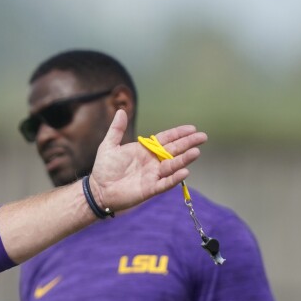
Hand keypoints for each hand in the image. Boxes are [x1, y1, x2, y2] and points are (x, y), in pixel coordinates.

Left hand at [87, 111, 204, 212]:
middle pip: (174, 151)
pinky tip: (185, 172)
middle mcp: (152, 161)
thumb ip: (117, 129)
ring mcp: (153, 175)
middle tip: (202, 137)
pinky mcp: (150, 189)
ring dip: (184, 159)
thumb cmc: (104, 168)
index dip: (178, 134)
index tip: (192, 128)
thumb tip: (120, 110)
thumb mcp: (109, 145)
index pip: (166, 139)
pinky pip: (165, 183)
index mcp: (145, 150)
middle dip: (188, 143)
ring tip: (196, 152)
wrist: (98, 189)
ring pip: (172, 166)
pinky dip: (174, 178)